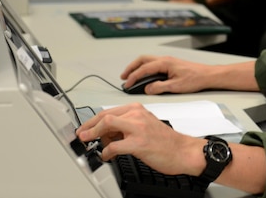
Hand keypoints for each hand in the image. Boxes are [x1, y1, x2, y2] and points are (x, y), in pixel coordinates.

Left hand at [77, 102, 204, 175]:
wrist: (182, 150)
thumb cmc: (165, 140)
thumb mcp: (145, 125)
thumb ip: (127, 125)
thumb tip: (107, 133)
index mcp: (138, 109)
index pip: (109, 111)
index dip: (93, 121)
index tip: (85, 128)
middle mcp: (137, 115)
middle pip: (105, 116)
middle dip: (89, 127)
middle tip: (82, 136)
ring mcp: (138, 128)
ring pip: (106, 126)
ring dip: (95, 137)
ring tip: (95, 145)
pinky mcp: (138, 143)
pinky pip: (114, 146)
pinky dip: (106, 152)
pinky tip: (107, 156)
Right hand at [120, 55, 210, 94]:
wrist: (207, 75)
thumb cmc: (195, 79)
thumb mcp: (176, 87)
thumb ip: (159, 88)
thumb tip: (147, 89)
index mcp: (164, 63)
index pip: (144, 69)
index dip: (133, 77)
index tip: (127, 85)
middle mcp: (165, 60)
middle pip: (142, 60)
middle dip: (131, 68)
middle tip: (123, 77)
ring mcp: (167, 61)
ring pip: (147, 60)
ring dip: (137, 67)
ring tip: (130, 77)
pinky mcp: (170, 65)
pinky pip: (153, 63)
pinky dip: (145, 68)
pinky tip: (144, 76)